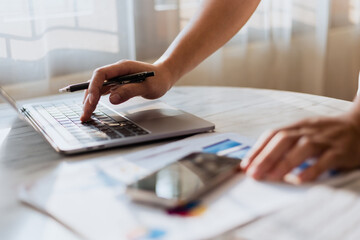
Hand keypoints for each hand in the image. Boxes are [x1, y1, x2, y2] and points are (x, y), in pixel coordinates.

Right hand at [80, 60, 175, 121]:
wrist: (165, 76)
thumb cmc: (159, 80)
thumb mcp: (148, 87)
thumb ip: (130, 91)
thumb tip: (112, 99)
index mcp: (122, 67)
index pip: (101, 74)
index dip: (94, 87)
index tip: (91, 102)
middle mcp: (116, 71)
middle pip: (96, 83)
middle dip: (88, 98)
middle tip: (85, 115)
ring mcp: (116, 78)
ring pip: (97, 88)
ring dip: (90, 101)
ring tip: (85, 115)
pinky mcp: (117, 84)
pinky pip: (103, 92)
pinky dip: (97, 100)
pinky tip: (92, 109)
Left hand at [241, 113, 359, 183]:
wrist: (359, 126)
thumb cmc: (326, 133)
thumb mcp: (304, 132)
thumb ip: (286, 144)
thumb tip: (260, 160)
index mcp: (297, 126)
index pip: (272, 135)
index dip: (257, 149)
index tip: (245, 165)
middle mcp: (309, 130)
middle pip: (283, 140)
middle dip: (265, 157)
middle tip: (253, 174)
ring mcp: (325, 139)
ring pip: (302, 148)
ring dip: (284, 163)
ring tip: (271, 177)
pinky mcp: (341, 151)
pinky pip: (326, 160)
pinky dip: (312, 169)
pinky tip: (301, 179)